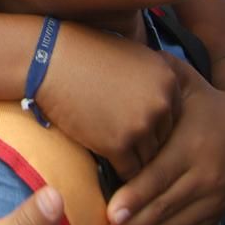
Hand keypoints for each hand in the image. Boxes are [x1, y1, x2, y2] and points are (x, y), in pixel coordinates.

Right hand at [35, 24, 181, 179]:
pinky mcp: (118, 144)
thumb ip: (153, 79)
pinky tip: (107, 161)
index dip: (156, 124)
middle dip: (146, 142)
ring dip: (134, 159)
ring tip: (118, 155)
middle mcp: (161, 103)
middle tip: (126, 142)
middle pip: (164, 139)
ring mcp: (141, 125)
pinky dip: (120, 170)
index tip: (138, 126)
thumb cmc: (86, 53)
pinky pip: (129, 170)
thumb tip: (164, 103)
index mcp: (168, 80)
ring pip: (149, 158)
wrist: (49, 60)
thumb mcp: (132, 55)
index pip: (174, 117)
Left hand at [103, 54, 224, 224]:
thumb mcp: (186, 81)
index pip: (160, 176)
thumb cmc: (205, 99)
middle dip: (134, 224)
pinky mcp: (218, 209)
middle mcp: (206, 174)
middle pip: (165, 206)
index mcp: (192, 145)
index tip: (112, 211)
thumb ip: (159, 72)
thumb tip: (130, 51)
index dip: (136, 196)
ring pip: (178, 224)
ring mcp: (215, 196)